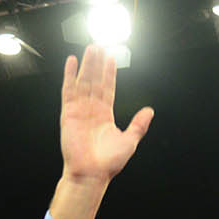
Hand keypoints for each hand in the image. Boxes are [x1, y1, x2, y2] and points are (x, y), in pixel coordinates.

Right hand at [59, 44, 153, 187]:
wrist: (91, 173)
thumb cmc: (108, 163)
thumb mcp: (130, 141)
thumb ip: (139, 124)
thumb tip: (150, 111)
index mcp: (105, 115)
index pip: (108, 88)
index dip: (109, 73)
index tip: (111, 58)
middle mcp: (92, 110)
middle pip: (95, 81)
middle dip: (97, 63)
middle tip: (99, 45)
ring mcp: (79, 110)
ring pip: (84, 81)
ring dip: (87, 64)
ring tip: (90, 48)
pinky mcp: (68, 113)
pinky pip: (68, 90)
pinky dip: (70, 75)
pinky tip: (72, 61)